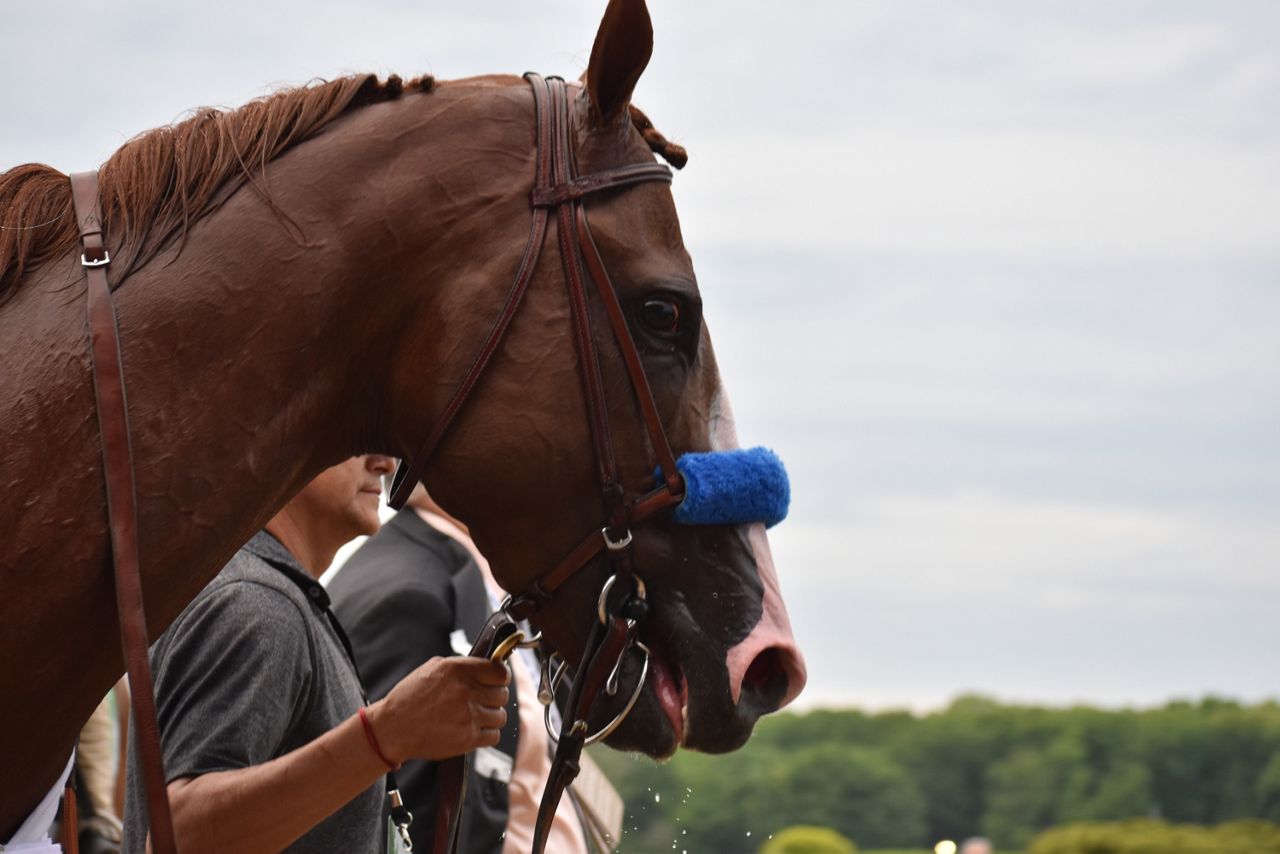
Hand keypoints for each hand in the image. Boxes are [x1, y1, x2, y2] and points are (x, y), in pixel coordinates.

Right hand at [367, 656, 509, 762]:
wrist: (392, 728)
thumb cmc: (410, 697)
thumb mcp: (432, 668)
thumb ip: (462, 666)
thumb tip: (487, 666)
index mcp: (457, 670)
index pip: (500, 672)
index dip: (501, 677)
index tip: (497, 681)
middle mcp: (465, 691)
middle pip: (502, 695)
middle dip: (494, 697)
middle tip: (482, 700)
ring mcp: (467, 716)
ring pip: (500, 716)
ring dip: (491, 716)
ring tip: (475, 716)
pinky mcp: (467, 739)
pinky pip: (494, 735)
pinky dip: (487, 734)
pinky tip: (473, 729)